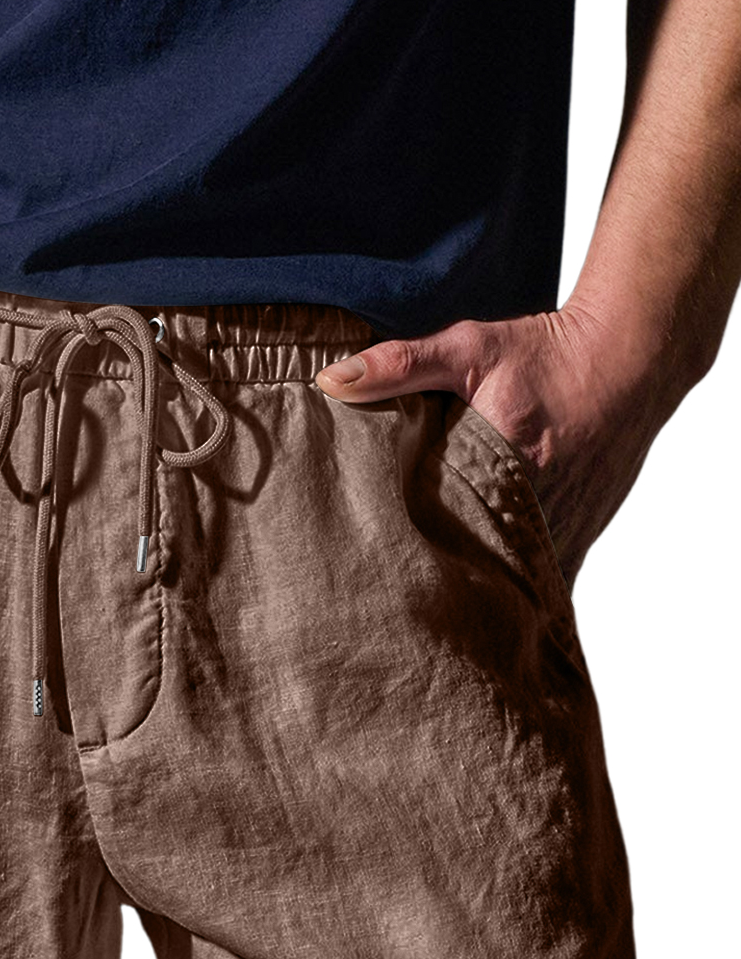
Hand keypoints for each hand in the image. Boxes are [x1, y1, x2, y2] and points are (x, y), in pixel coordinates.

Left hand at [314, 300, 677, 587]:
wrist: (628, 361)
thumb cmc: (546, 355)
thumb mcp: (469, 350)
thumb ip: (399, 365)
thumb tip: (331, 380)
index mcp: (503, 468)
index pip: (444, 532)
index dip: (411, 553)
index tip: (378, 567)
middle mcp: (538, 508)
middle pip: (476, 566)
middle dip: (440, 580)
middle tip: (395, 599)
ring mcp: (564, 529)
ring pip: (511, 580)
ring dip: (478, 587)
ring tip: (434, 609)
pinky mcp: (581, 536)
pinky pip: (541, 576)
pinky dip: (514, 581)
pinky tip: (484, 594)